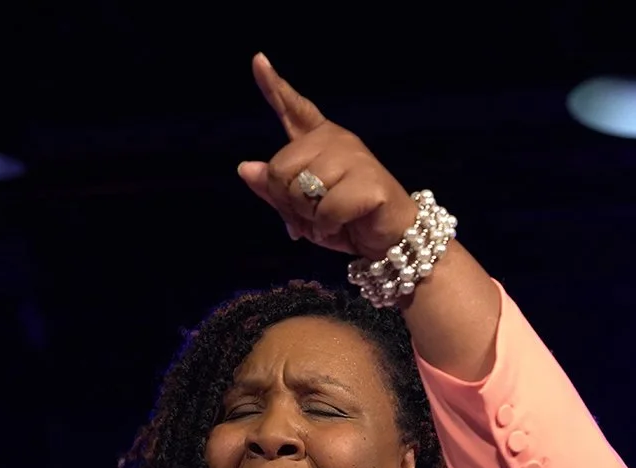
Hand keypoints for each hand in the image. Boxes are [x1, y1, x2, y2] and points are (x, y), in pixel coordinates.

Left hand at [237, 53, 417, 260]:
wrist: (390, 238)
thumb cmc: (346, 220)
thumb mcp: (302, 210)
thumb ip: (274, 190)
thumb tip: (244, 168)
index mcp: (319, 141)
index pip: (293, 108)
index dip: (273, 86)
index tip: (258, 60)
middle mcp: (336, 140)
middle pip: (279, 168)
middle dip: (286, 203)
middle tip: (308, 218)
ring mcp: (354, 158)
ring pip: (300, 191)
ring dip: (308, 219)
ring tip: (327, 223)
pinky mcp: (369, 181)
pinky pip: (326, 210)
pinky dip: (327, 229)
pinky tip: (341, 226)